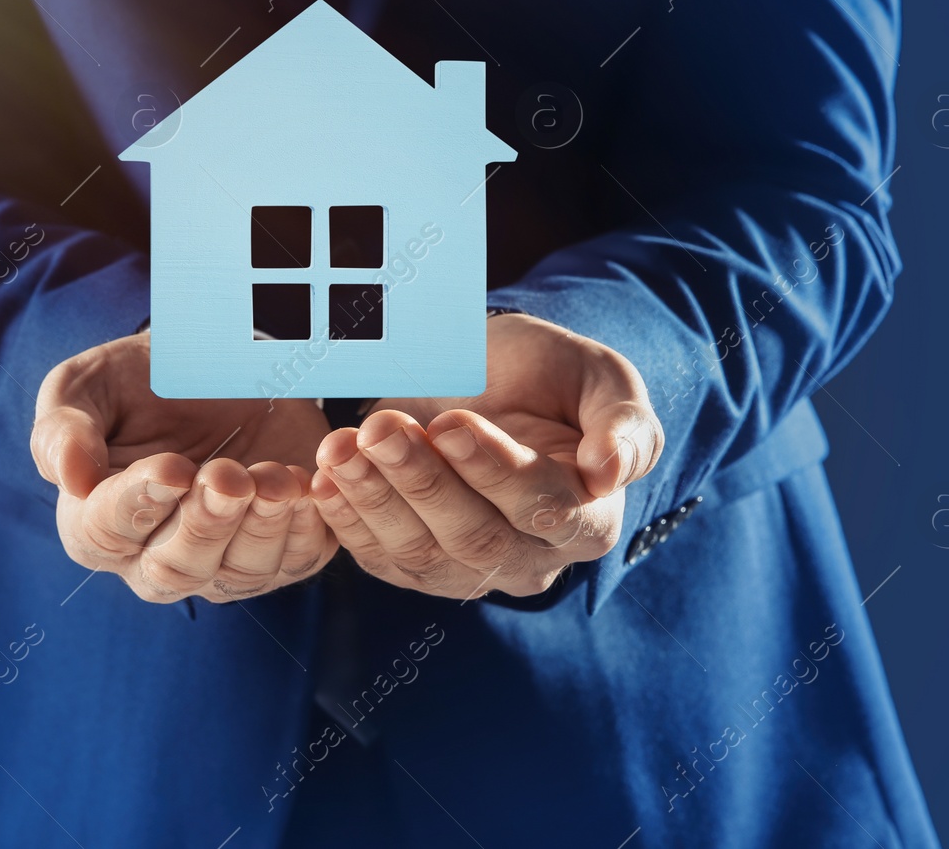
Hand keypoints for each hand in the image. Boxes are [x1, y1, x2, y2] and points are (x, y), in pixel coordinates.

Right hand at [31, 332, 338, 602]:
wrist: (216, 366)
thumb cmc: (139, 381)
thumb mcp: (87, 387)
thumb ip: (64, 429)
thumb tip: (68, 478)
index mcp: (94, 523)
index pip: (106, 533)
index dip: (138, 504)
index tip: (170, 468)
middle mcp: (154, 559)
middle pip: (175, 570)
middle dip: (206, 524)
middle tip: (226, 476)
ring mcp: (222, 563)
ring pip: (240, 574)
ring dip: (261, 528)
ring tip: (274, 478)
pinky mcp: (282, 551)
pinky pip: (297, 559)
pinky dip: (307, 528)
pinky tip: (307, 485)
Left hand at [309, 314, 662, 599]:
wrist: (494, 380)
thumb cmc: (554, 378)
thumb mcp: (604, 381)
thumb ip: (624, 426)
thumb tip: (609, 473)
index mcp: (589, 519)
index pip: (544, 508)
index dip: (494, 471)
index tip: (451, 425)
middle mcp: (531, 558)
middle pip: (476, 537)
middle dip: (422, 481)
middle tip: (382, 428)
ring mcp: (471, 570)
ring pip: (420, 552)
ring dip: (374, 498)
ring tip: (343, 447)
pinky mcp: (417, 566)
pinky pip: (380, 557)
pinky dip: (347, 520)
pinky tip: (324, 479)